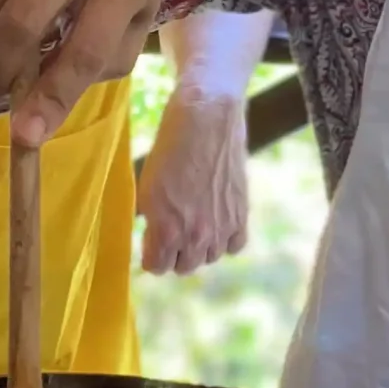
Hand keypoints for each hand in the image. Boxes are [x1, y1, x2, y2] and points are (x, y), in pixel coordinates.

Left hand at [138, 90, 249, 273]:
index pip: (157, 267)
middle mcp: (196, 236)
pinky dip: (225, 241)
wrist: (207, 120)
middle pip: (183, 267)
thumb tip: (154, 238)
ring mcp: (221, 228)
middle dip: (174, 254)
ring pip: (209, 258)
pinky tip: (217, 225)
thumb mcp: (147, 188)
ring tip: (194, 224)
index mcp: (167, 231)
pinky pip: (234, 246)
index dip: (151, 255)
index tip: (151, 242)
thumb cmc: (169, 148)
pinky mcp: (241, 215)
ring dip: (199, 247)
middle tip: (171, 232)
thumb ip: (151, 221)